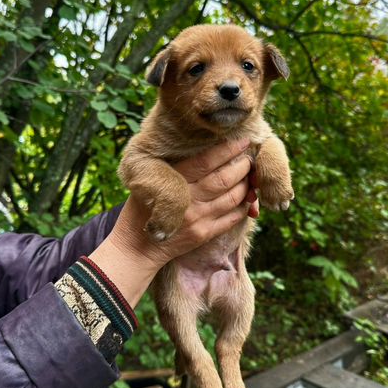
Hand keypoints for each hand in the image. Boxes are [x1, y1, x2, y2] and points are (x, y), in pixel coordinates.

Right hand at [90, 139, 257, 306]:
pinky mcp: (204, 234)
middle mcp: (188, 200)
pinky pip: (232, 218)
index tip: (242, 140)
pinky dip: (243, 206)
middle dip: (242, 166)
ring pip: (232, 197)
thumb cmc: (142, 208)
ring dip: (246, 184)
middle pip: (224, 178)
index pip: (206, 161)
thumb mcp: (151, 182)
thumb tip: (205, 151)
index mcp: (173, 182)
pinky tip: (246, 198)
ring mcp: (198, 219)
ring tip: (250, 175)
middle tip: (249, 157)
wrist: (137, 247)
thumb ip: (175, 168)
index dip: (227, 149)